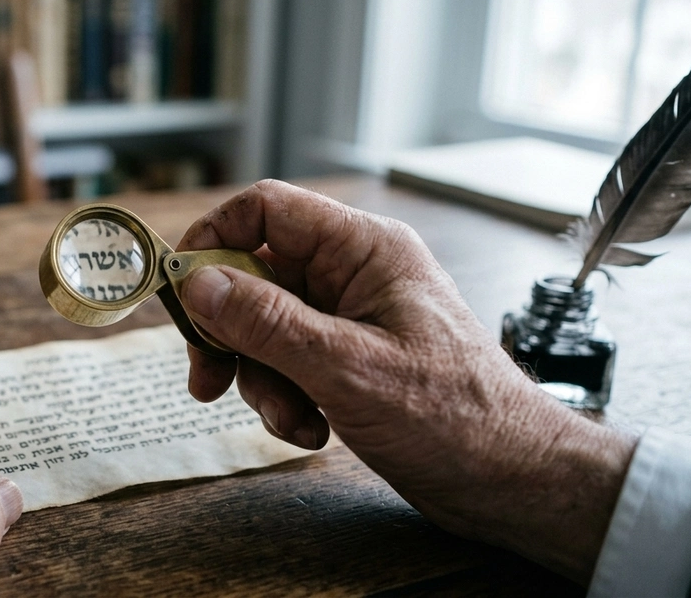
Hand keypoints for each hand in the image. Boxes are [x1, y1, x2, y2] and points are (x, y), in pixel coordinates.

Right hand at [175, 180, 634, 584]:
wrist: (510, 481)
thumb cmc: (455, 417)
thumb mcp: (346, 367)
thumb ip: (267, 322)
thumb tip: (198, 281)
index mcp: (364, 250)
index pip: (268, 209)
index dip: (214, 238)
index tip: (180, 288)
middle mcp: (353, 274)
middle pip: (254, 276)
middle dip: (229, 332)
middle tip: (208, 378)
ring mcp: (350, 317)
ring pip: (264, 328)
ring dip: (261, 379)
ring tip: (291, 421)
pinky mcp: (348, 358)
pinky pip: (287, 363)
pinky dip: (285, 399)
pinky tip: (312, 431)